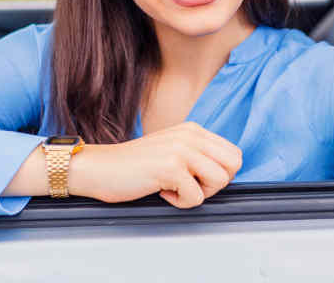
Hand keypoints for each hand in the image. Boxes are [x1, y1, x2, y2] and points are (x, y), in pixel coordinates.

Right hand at [69, 121, 242, 208]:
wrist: (99, 168)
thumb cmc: (134, 166)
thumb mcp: (171, 150)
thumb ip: (197, 154)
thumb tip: (226, 173)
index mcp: (193, 130)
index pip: (233, 153)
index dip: (220, 174)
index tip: (196, 179)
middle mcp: (190, 135)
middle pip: (233, 165)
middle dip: (215, 184)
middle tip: (189, 186)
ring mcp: (181, 149)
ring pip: (220, 180)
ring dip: (199, 193)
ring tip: (175, 188)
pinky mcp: (170, 167)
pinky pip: (196, 197)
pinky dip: (180, 202)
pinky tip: (161, 192)